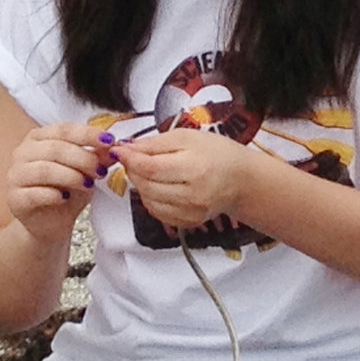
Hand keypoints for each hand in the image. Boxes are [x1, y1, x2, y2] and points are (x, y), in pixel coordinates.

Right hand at [6, 124, 117, 240]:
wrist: (50, 223)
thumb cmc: (66, 192)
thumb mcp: (87, 172)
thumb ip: (98, 157)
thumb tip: (114, 147)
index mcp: (39, 138)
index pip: (64, 130)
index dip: (87, 134)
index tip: (109, 140)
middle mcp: (23, 152)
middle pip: (55, 149)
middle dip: (82, 158)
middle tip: (100, 170)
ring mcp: (16, 175)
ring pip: (44, 170)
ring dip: (71, 176)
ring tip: (87, 184)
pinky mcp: (15, 198)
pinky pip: (34, 193)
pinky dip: (53, 195)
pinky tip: (65, 197)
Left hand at [113, 128, 249, 228]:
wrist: (241, 180)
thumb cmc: (218, 154)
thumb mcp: (187, 137)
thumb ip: (155, 143)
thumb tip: (127, 148)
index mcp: (193, 168)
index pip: (149, 167)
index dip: (129, 159)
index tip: (119, 151)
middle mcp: (192, 194)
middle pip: (146, 185)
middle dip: (133, 171)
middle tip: (133, 158)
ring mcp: (190, 212)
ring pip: (148, 201)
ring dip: (141, 185)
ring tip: (149, 171)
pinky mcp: (188, 222)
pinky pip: (157, 213)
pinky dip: (151, 199)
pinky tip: (159, 186)